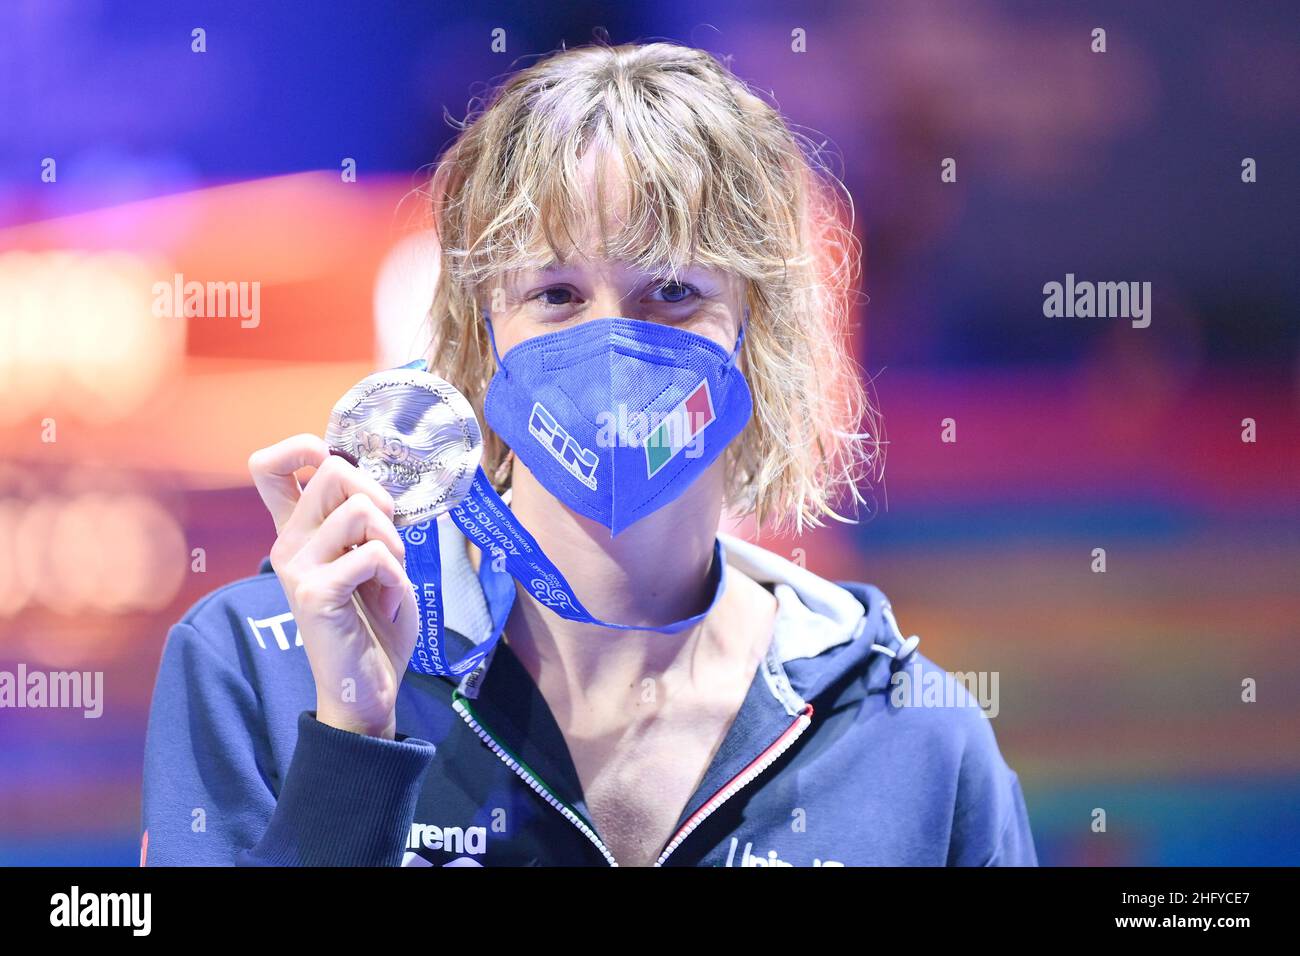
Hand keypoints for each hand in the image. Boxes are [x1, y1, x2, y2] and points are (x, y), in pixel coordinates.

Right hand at [248, 434, 417, 739]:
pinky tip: (387, 601)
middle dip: (379, 497)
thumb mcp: (372, 559)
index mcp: (299, 531)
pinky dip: (395, 576)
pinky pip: (372, 555)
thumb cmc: (374, 622)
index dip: (303, 447)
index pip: (268, 466)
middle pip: (332, 469)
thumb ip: (365, 521)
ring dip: (393, 543)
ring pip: (360, 511)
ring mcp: (297, 568)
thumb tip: (374, 484)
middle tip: (388, 540)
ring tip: (388, 579)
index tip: (340, 469)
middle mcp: (288, 543)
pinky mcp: (314, 594)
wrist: (368, 687)